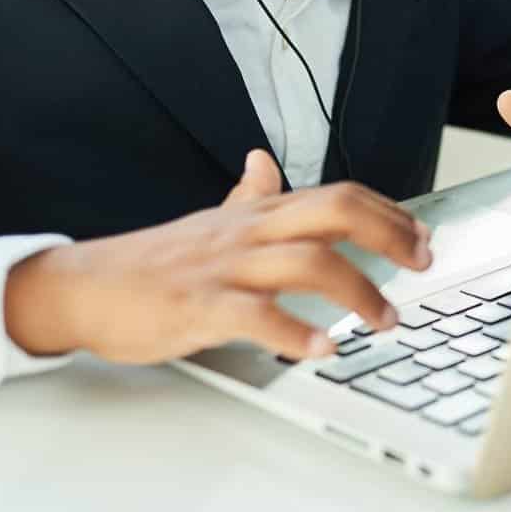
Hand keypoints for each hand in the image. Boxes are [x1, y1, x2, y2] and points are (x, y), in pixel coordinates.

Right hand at [3, 148, 432, 364]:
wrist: (87, 286)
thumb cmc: (154, 261)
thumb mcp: (208, 222)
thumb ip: (245, 196)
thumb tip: (263, 161)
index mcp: (253, 214)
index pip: (333, 196)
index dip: (385, 212)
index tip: (420, 235)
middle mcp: (246, 233)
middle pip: (331, 211)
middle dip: (388, 234)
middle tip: (422, 263)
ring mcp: (223, 268)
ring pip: (305, 262)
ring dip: (357, 292)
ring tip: (385, 321)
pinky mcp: (198, 307)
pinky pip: (255, 316)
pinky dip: (293, 333)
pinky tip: (321, 350)